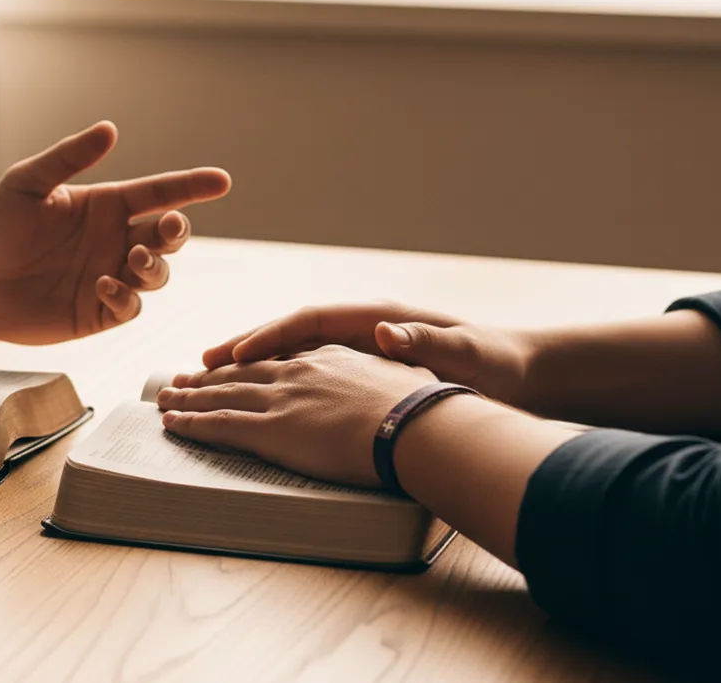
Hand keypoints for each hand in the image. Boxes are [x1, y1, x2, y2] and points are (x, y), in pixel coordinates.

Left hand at [0, 121, 230, 343]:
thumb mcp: (26, 184)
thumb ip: (68, 158)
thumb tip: (109, 130)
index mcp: (106, 205)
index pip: (159, 193)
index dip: (192, 186)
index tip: (221, 181)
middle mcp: (115, 240)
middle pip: (167, 236)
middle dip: (178, 231)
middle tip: (169, 226)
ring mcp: (110, 276)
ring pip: (157, 274)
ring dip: (154, 266)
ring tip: (132, 258)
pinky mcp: (98, 312)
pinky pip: (129, 306)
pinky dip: (126, 297)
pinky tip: (104, 285)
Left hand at [157, 345, 437, 486]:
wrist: (416, 425)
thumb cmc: (424, 408)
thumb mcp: (407, 375)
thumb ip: (393, 366)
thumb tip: (396, 353)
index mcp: (328, 357)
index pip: (278, 357)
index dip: (249, 361)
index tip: (232, 364)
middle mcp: (297, 372)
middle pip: (240, 372)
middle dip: (207, 377)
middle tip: (181, 380)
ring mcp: (281, 399)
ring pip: (221, 394)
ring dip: (188, 398)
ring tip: (165, 399)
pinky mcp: (272, 429)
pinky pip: (220, 424)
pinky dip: (192, 423)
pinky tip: (173, 424)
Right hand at [202, 302, 536, 407]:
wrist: (520, 372)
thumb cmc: (492, 362)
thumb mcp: (462, 351)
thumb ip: (423, 343)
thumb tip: (385, 332)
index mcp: (377, 318)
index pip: (308, 322)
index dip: (268, 337)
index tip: (236, 355)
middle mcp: (362, 329)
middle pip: (289, 337)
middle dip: (243, 350)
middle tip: (200, 366)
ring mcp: (361, 350)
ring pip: (293, 356)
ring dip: (253, 368)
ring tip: (211, 382)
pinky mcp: (367, 371)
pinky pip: (309, 375)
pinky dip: (278, 384)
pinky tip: (256, 401)